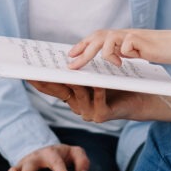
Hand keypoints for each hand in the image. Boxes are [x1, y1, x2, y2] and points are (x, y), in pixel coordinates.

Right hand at [27, 80, 152, 122]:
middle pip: (61, 92)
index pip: (53, 88)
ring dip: (76, 81)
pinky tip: (98, 82)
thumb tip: (64, 55)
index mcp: (73, 97)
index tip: (28, 71)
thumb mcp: (96, 73)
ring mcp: (89, 113)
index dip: (41, 81)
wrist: (142, 98)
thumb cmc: (118, 83)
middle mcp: (78, 106)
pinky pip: (97, 101)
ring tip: (71, 69)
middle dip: (51, 80)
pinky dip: (97, 91)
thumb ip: (81, 69)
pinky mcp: (103, 116)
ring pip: (79, 94)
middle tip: (40, 70)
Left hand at [68, 29, 170, 69]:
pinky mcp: (142, 40)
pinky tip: (121, 64)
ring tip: (85, 65)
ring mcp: (134, 36)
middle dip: (82, 49)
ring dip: (94, 52)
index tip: (71, 54)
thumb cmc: (165, 51)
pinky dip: (117, 54)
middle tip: (70, 63)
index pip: (99, 37)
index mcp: (125, 37)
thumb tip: (110, 58)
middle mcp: (127, 34)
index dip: (84, 44)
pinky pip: (123, 46)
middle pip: (98, 37)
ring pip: (106, 38)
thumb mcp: (140, 53)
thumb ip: (125, 53)